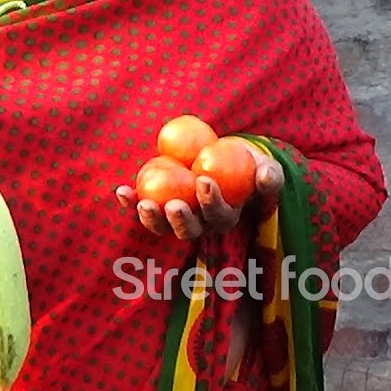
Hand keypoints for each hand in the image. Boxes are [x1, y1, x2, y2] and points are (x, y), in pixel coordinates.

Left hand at [114, 143, 284, 239]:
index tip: (204, 180)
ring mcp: (177, 219)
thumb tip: (265, 175)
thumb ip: (270, 175)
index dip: (212, 202)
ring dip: (151, 219)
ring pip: (163, 226)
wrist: (225, 159)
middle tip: (173, 205)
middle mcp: (200, 225)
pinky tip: (121, 191)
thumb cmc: (249, 166)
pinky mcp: (159, 207)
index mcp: (225, 218)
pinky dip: (130, 202)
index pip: (219, 216)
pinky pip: (144, 206)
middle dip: (180, 222)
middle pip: (189, 230)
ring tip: (143, 204)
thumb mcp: (266, 168)